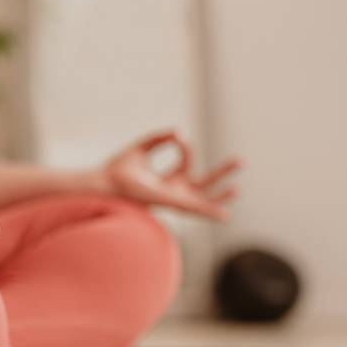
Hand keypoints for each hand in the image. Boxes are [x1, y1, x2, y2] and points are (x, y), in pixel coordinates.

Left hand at [103, 130, 241, 220]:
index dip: (184, 146)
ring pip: (202, 198)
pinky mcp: (170, 202)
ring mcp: (172, 198)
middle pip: (202, 183)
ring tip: (238, 189)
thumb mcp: (143, 147)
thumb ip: (161, 138)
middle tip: (241, 160)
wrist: (106, 181)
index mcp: (165, 179)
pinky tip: (225, 215)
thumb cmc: (118, 168)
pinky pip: (194, 207)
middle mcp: (171, 191)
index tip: (177, 136)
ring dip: (220, 195)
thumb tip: (179, 131)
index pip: (186, 161)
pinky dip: (209, 210)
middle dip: (221, 173)